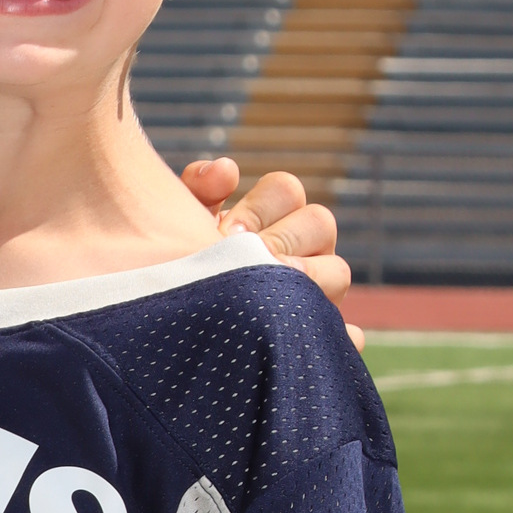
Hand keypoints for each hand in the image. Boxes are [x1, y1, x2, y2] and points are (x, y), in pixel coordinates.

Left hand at [181, 157, 361, 348]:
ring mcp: (312, 289)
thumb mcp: (178, 225)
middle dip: (281, 241)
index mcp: (268, 216)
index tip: (226, 233)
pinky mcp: (312, 332)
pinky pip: (344, 333)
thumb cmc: (175, 265)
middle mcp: (298, 247)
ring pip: (337, 272)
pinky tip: (328, 340)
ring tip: (268, 301)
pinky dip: (343, 336)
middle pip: (320, 223)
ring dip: (309, 284)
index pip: (286, 190)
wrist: (168, 320)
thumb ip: (198, 190)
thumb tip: (227, 171)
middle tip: (244, 264)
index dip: (260, 207)